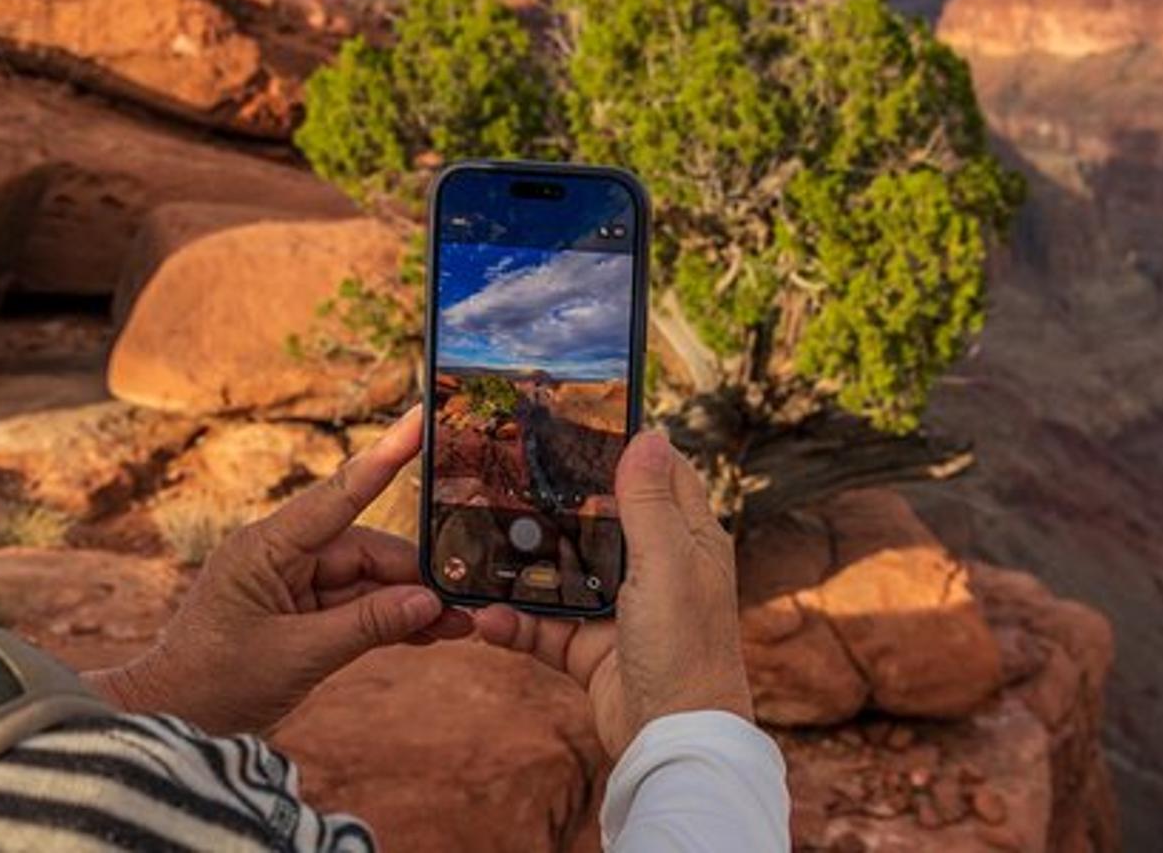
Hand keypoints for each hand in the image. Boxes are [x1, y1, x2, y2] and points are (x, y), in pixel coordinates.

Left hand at [85, 406, 472, 735]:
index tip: (419, 420)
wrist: (175, 717)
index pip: (337, 494)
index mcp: (267, 546)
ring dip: (407, 603)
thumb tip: (427, 602)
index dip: (384, 457)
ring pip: (364, 581)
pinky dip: (388, 620)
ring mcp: (291, 584)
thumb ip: (365, 626)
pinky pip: (353, 607)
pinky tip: (429, 633)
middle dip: (414, 576)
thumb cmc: (216, 681)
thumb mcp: (297, 654)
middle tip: (463, 603)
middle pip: (363, 549)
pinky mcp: (299, 615)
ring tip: (458, 625)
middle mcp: (281, 555)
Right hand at [472, 429, 754, 759]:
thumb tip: (647, 434)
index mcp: (684, 539)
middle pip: (594, 517)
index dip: (624, 446)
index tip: (575, 419)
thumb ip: (649, 502)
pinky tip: (484, 618)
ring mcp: (615, 607)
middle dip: (550, 502)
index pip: (658, 474)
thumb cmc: (686, 650)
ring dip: (518, 567)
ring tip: (476, 553)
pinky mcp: (586, 645)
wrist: (670, 743)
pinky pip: (539, 623)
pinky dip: (510, 621)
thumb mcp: (666, 564)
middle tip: (502, 476)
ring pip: (557, 569)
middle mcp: (651, 567)